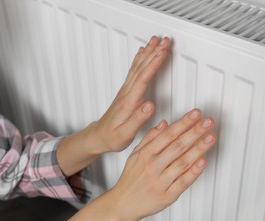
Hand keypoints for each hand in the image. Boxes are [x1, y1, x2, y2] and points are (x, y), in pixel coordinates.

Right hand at [37, 109, 215, 220]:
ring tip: (211, 137)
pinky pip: (183, 182)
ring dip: (199, 148)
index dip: (183, 122)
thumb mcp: (135, 155)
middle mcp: (153, 166)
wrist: (122, 204)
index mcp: (146, 154)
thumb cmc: (130, 179)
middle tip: (209, 122)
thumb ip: (150, 138)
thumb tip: (165, 123)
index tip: (196, 114)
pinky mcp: (167, 196)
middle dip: (195, 131)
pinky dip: (194, 171)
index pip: (168, 134)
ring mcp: (160, 181)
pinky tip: (203, 161)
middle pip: (177, 146)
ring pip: (183, 162)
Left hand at [94, 35, 169, 152]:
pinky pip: (134, 70)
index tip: (162, 53)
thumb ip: (138, 120)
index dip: (153, 65)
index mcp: (128, 102)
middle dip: (154, 52)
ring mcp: (125, 90)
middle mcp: (126, 93)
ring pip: (138, 66)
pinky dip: (139, 58)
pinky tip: (143, 52)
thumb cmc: (112, 137)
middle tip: (165, 40)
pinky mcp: (126, 91)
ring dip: (148, 52)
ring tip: (156, 40)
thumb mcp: (125, 134)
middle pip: (141, 67)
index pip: (142, 79)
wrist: (99, 136)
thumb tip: (150, 106)